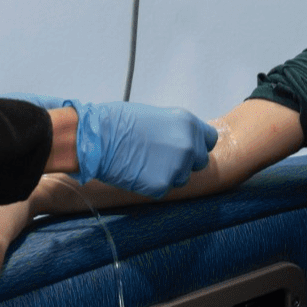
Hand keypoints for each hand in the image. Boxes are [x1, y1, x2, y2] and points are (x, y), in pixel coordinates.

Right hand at [81, 102, 219, 197]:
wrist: (97, 138)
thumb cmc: (119, 122)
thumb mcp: (158, 117)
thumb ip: (176, 130)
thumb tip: (181, 141)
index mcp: (188, 124)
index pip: (210, 140)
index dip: (197, 145)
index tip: (187, 148)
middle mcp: (189, 146)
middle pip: (199, 162)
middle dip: (184, 162)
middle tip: (161, 158)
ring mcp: (177, 167)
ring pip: (182, 178)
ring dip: (168, 175)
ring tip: (145, 163)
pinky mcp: (162, 186)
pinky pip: (163, 190)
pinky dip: (152, 185)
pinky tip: (137, 172)